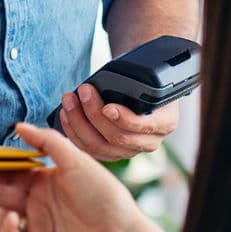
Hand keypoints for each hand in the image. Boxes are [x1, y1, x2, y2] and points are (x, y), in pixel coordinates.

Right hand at [0, 122, 145, 231]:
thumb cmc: (104, 196)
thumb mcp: (77, 161)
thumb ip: (48, 141)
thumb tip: (19, 125)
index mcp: (43, 181)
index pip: (7, 171)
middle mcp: (36, 204)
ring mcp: (35, 228)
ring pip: (0, 215)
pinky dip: (9, 229)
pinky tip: (11, 219)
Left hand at [55, 84, 179, 160]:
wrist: (140, 87)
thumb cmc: (143, 79)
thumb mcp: (148, 77)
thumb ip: (137, 82)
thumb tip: (109, 81)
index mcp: (166, 123)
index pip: (144, 127)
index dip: (124, 120)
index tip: (107, 107)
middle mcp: (150, 142)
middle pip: (117, 138)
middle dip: (94, 114)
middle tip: (82, 91)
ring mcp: (129, 151)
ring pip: (99, 146)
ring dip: (79, 123)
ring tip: (68, 100)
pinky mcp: (110, 154)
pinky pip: (89, 149)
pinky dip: (74, 132)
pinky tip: (65, 114)